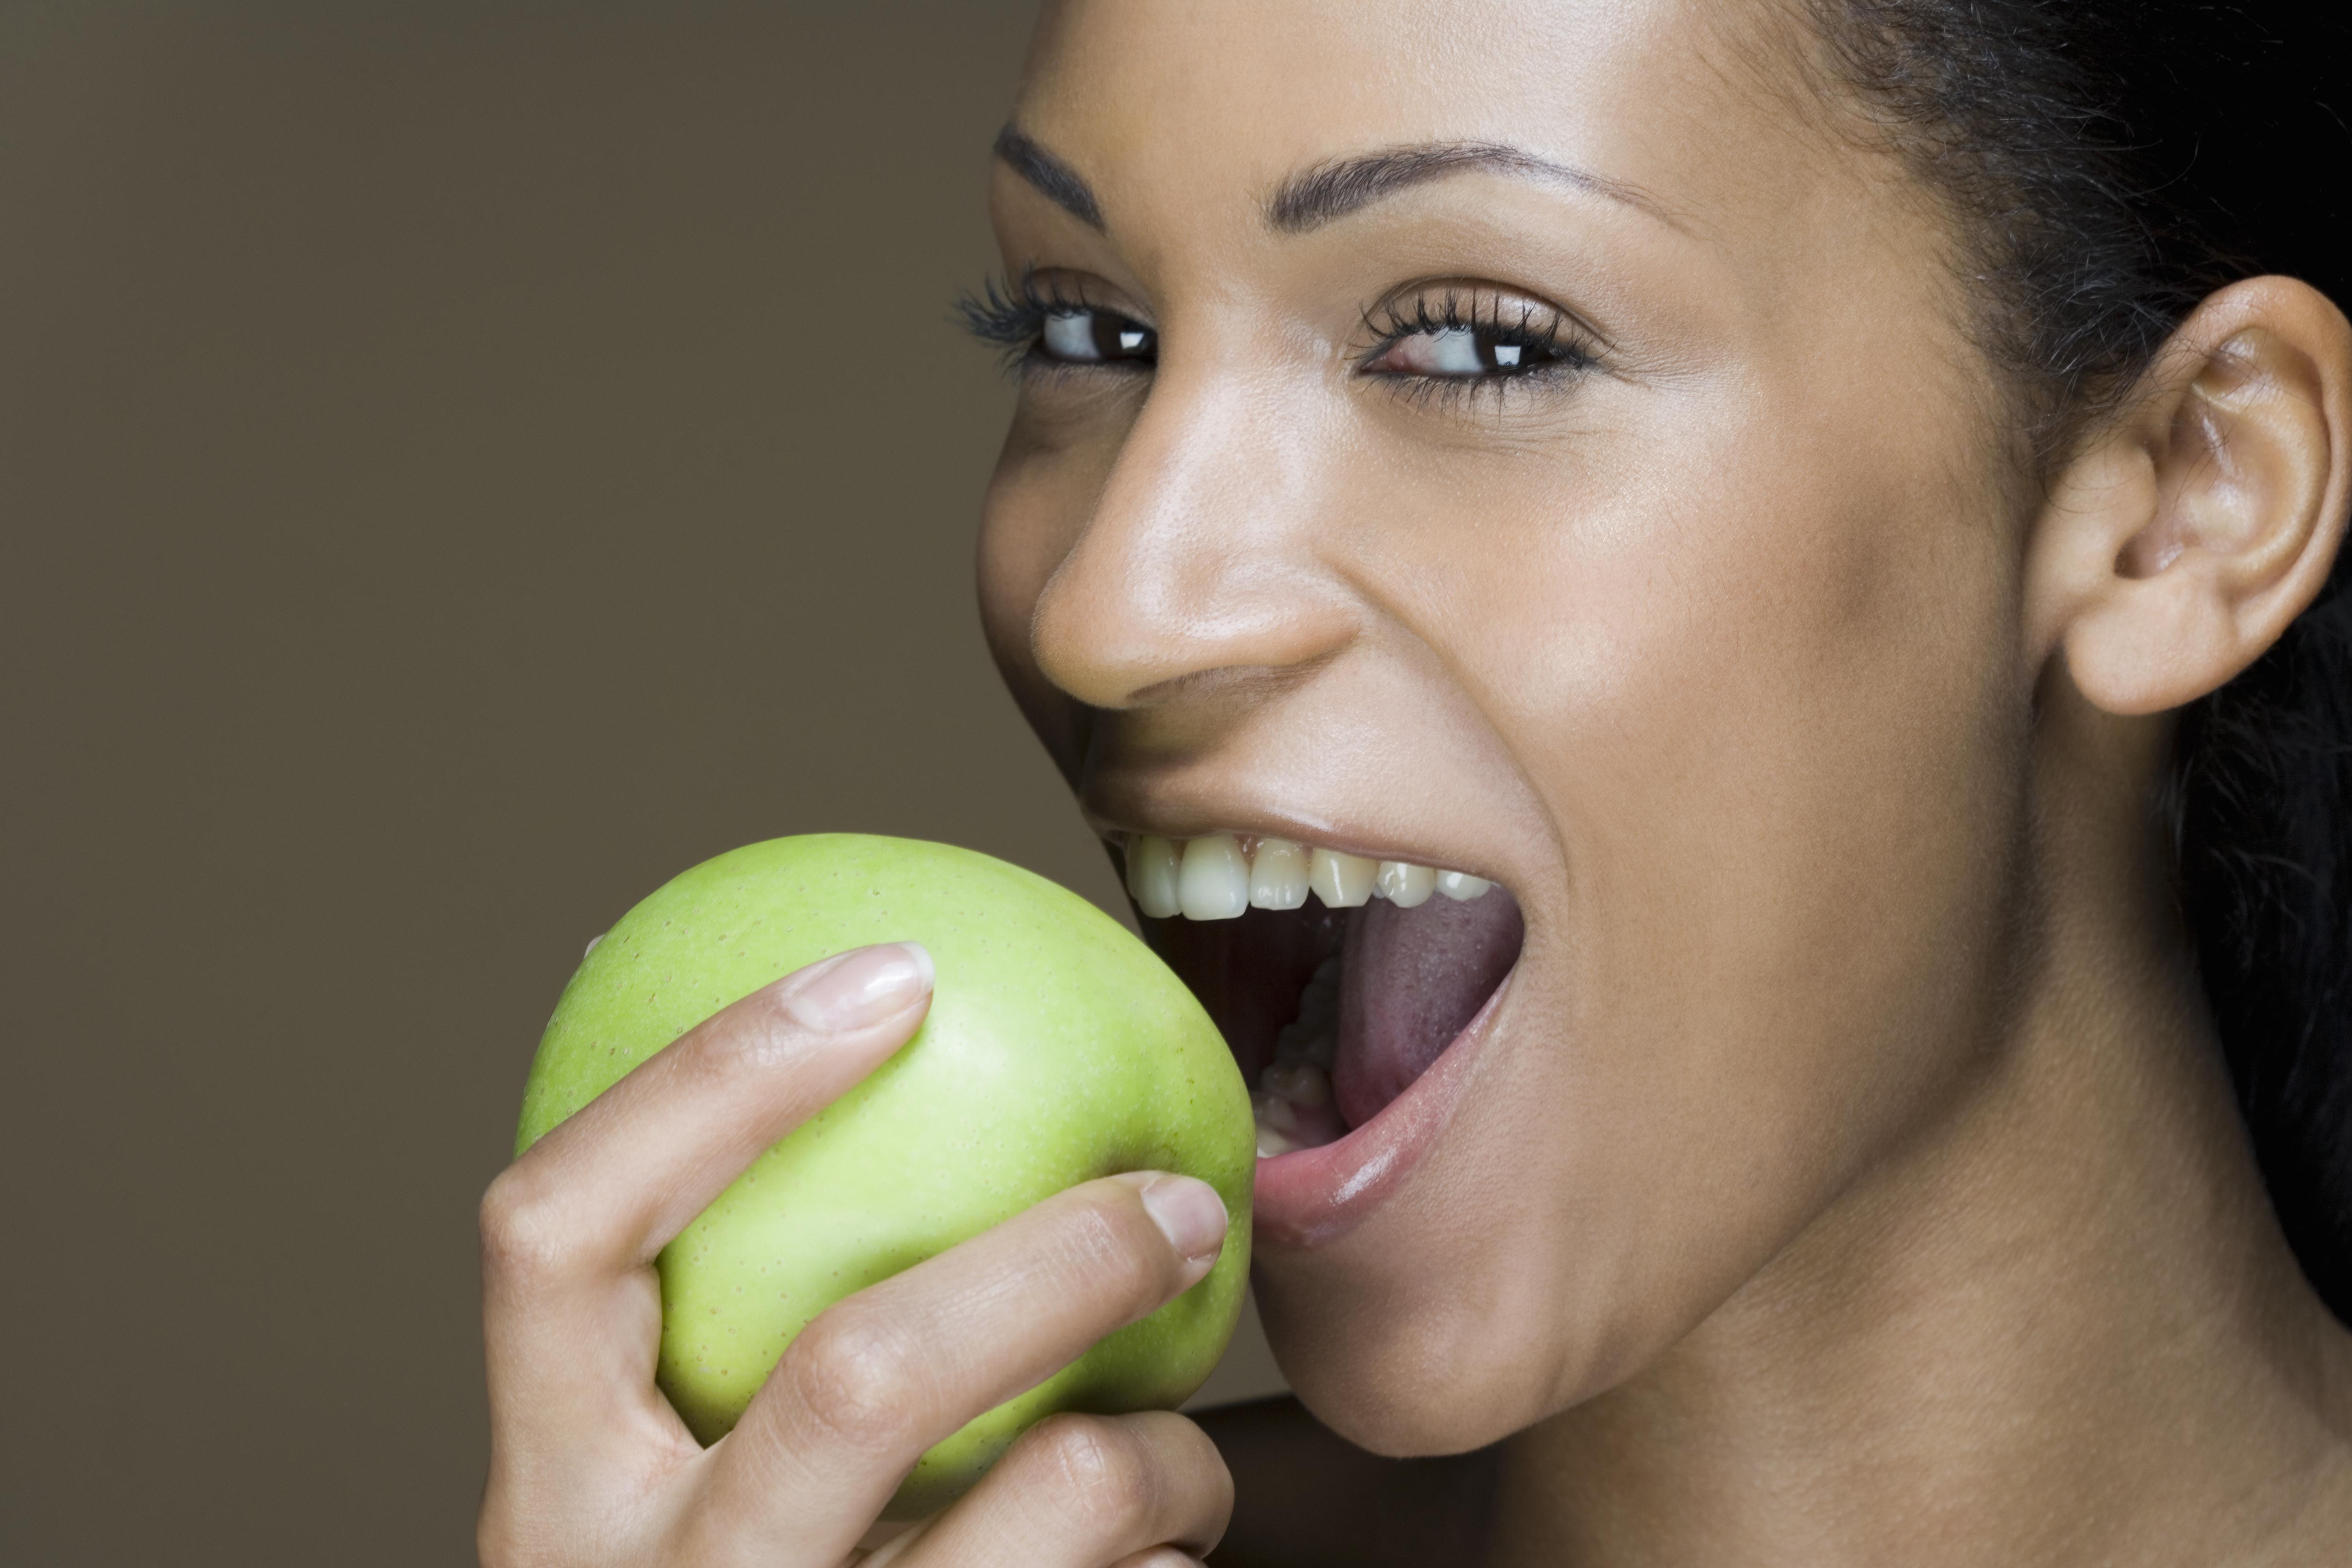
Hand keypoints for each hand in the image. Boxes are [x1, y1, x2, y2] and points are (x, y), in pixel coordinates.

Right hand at [478, 941, 1235, 1567]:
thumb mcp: (677, 1498)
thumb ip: (736, 1350)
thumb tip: (902, 1067)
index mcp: (547, 1500)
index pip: (553, 1233)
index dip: (710, 1075)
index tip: (893, 969)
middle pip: (860, 1371)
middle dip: (1058, 1260)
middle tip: (1180, 1198)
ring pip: (1045, 1505)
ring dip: (1161, 1454)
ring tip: (1182, 1455)